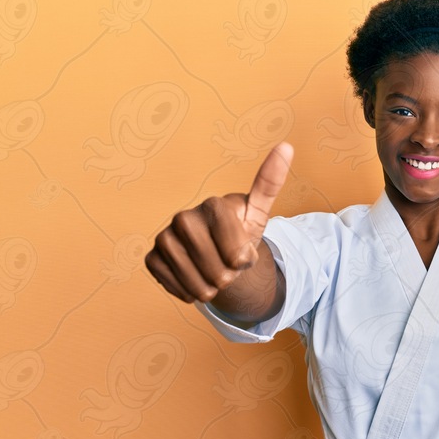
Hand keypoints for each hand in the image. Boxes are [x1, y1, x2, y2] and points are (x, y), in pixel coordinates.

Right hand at [145, 142, 293, 303]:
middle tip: (228, 266)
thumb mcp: (258, 213)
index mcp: (213, 205)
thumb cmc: (239, 232)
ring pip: (196, 283)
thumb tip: (286, 146)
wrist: (215, 253)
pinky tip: (195, 278)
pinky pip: (177, 288)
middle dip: (229, 276)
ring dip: (211, 288)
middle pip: (217, 270)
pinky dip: (191, 292)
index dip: (244, 261)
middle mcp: (183, 217)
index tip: (244, 253)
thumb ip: (269, 184)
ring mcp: (165, 237)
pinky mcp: (152, 258)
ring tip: (213, 274)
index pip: (235, 252)